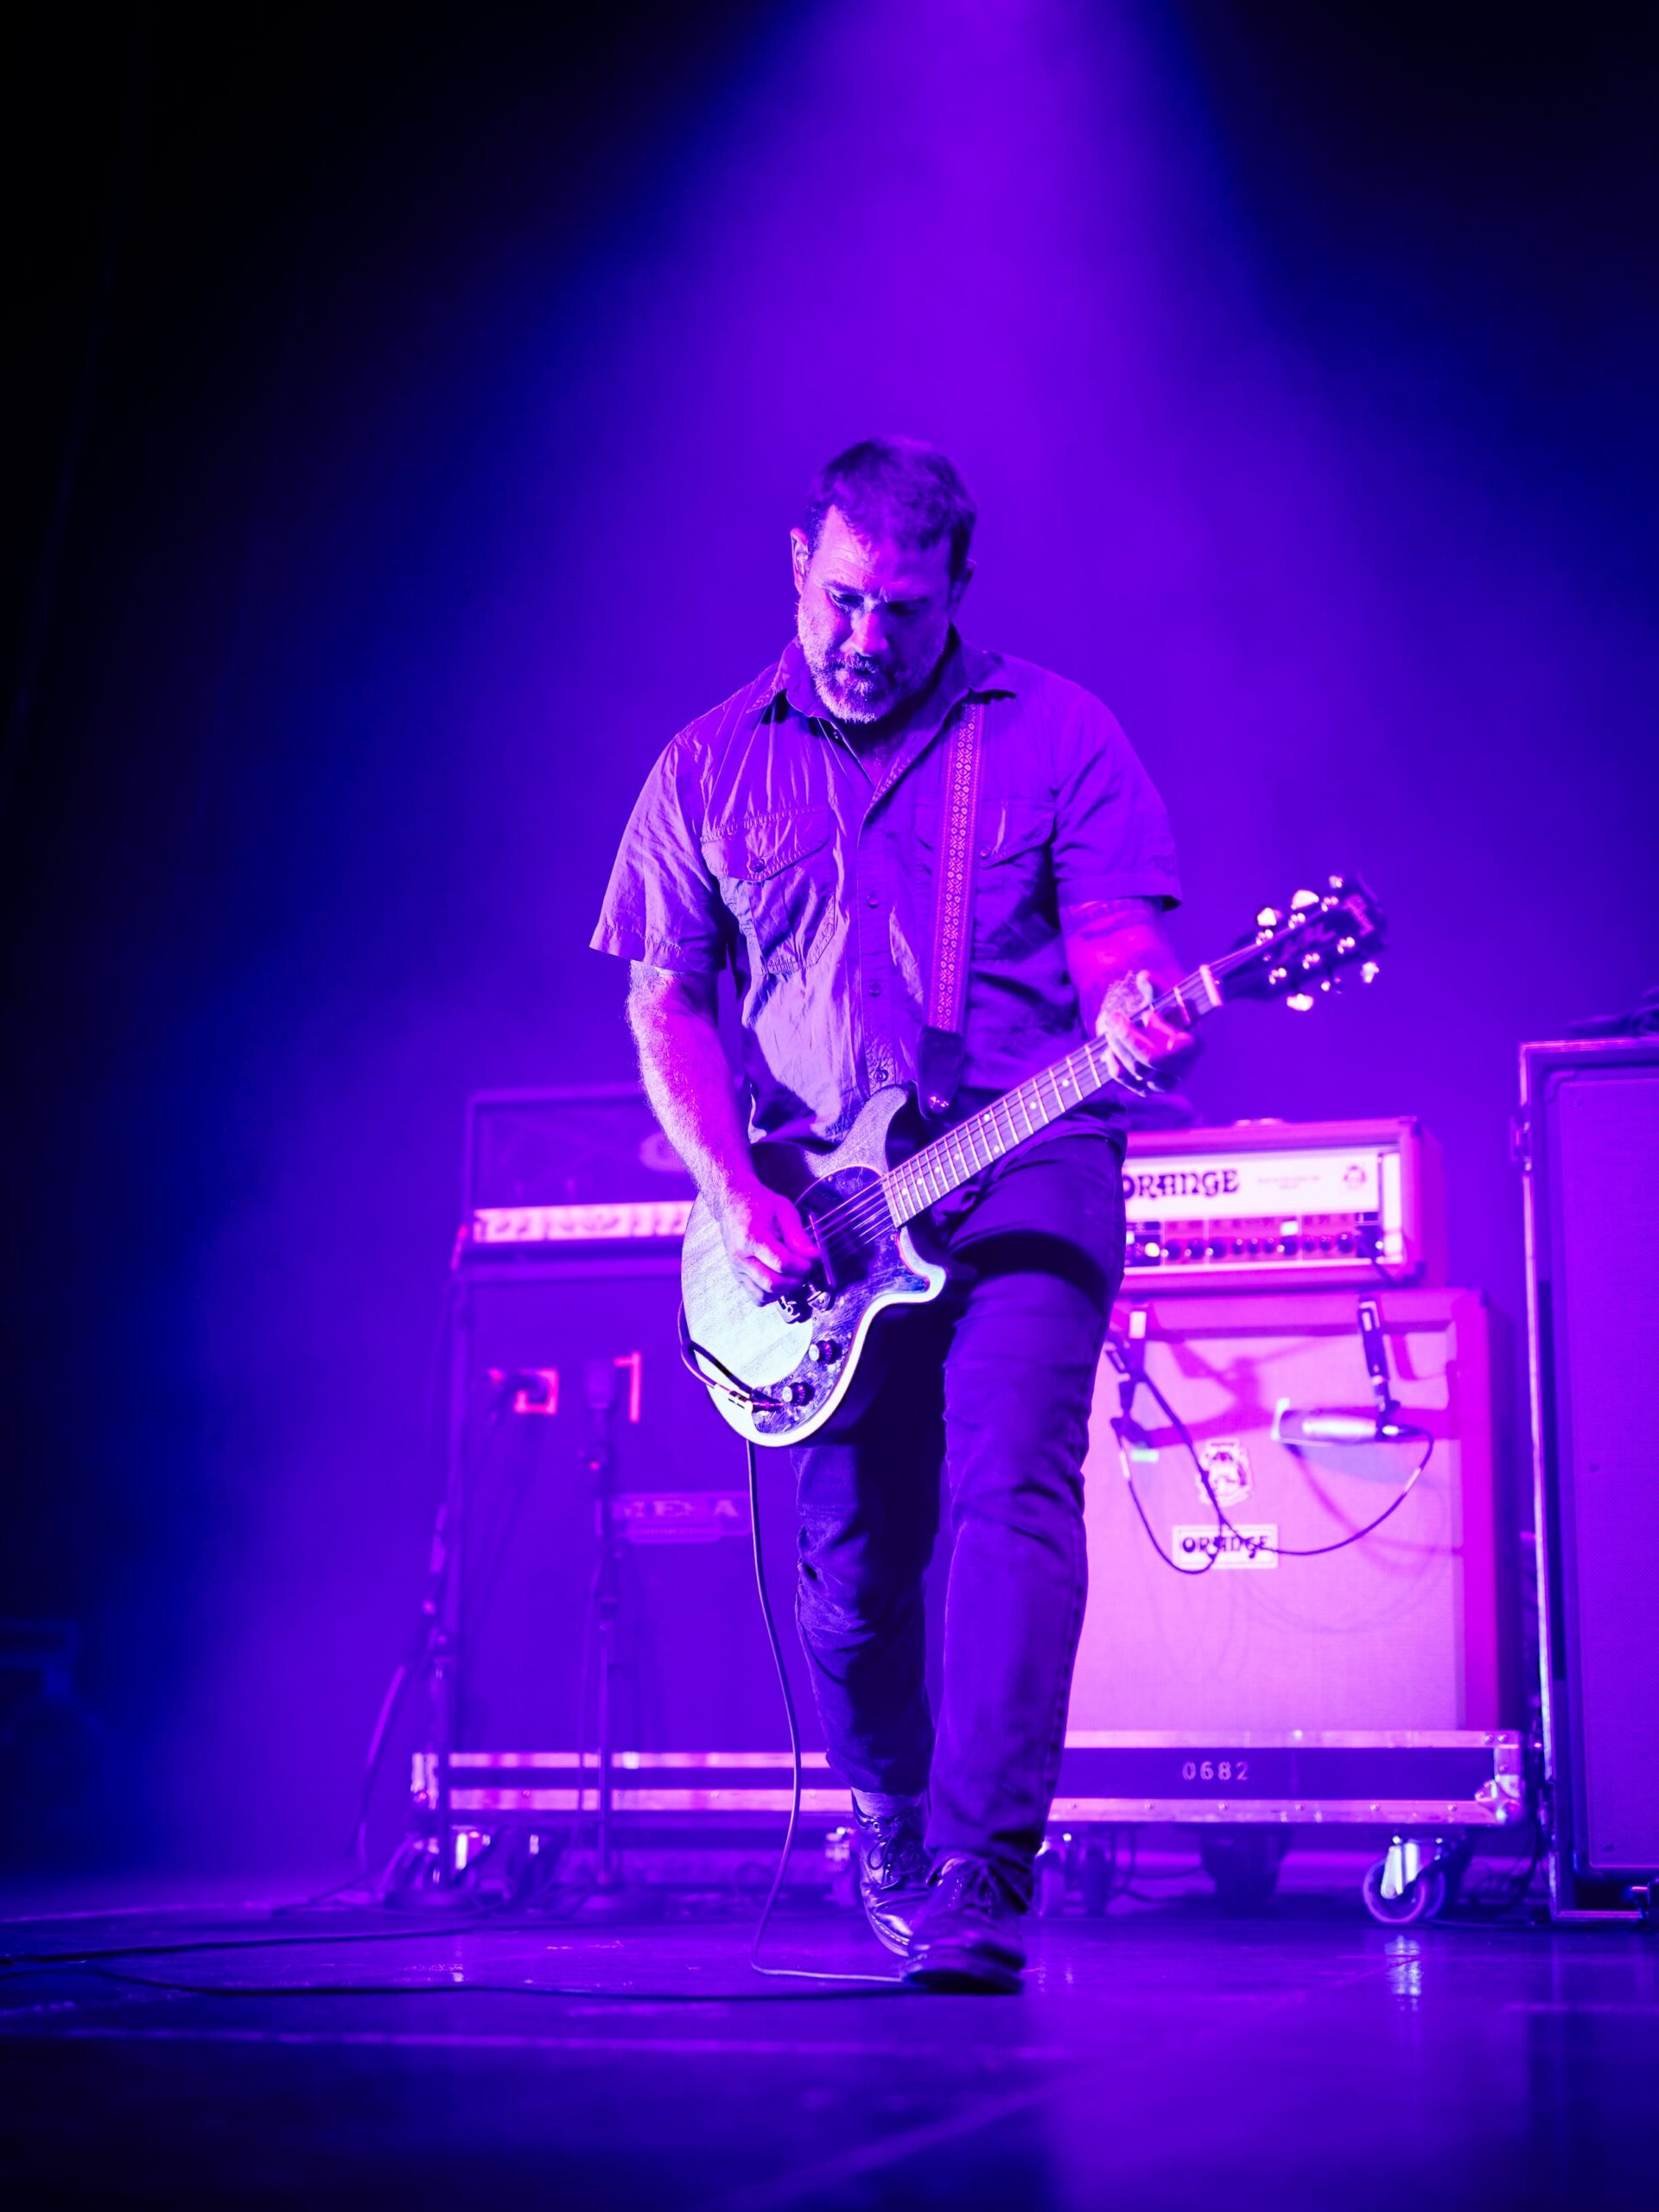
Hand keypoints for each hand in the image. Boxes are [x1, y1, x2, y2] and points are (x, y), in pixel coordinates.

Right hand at [714, 1180, 819, 1304]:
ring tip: (792, 1274)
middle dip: (795, 1279)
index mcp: (752, 1237)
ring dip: (784, 1290)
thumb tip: (814, 1256)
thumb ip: (798, 1235)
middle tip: (803, 1267)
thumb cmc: (758, 1204)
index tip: (811, 1260)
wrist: (732, 1203)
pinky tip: (780, 1279)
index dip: (802, 1266)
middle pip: (772, 1283)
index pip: (781, 1263)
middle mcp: (741, 1257)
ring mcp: (737, 1269)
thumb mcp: (783, 1210)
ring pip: (764, 1295)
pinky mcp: (738, 1276)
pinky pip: (757, 1297)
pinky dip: (772, 1294)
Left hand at [1093, 969, 1198, 1091]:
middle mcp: (1182, 1069)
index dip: (1159, 1032)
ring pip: (1136, 1070)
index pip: (1177, 1047)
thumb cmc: (1167, 1014)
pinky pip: (1126, 1081)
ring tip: (1110, 1027)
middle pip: (1152, 1059)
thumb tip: (1144, 977)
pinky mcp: (1146, 1090)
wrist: (1164, 1035)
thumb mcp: (1165, 1000)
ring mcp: (1163, 1083)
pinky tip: (1108, 1049)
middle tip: (1113, 1016)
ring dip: (1118, 1046)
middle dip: (1129, 1037)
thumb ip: (1156, 989)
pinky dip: (1114, 1064)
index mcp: (1193, 1046)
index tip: (1147, 1014)